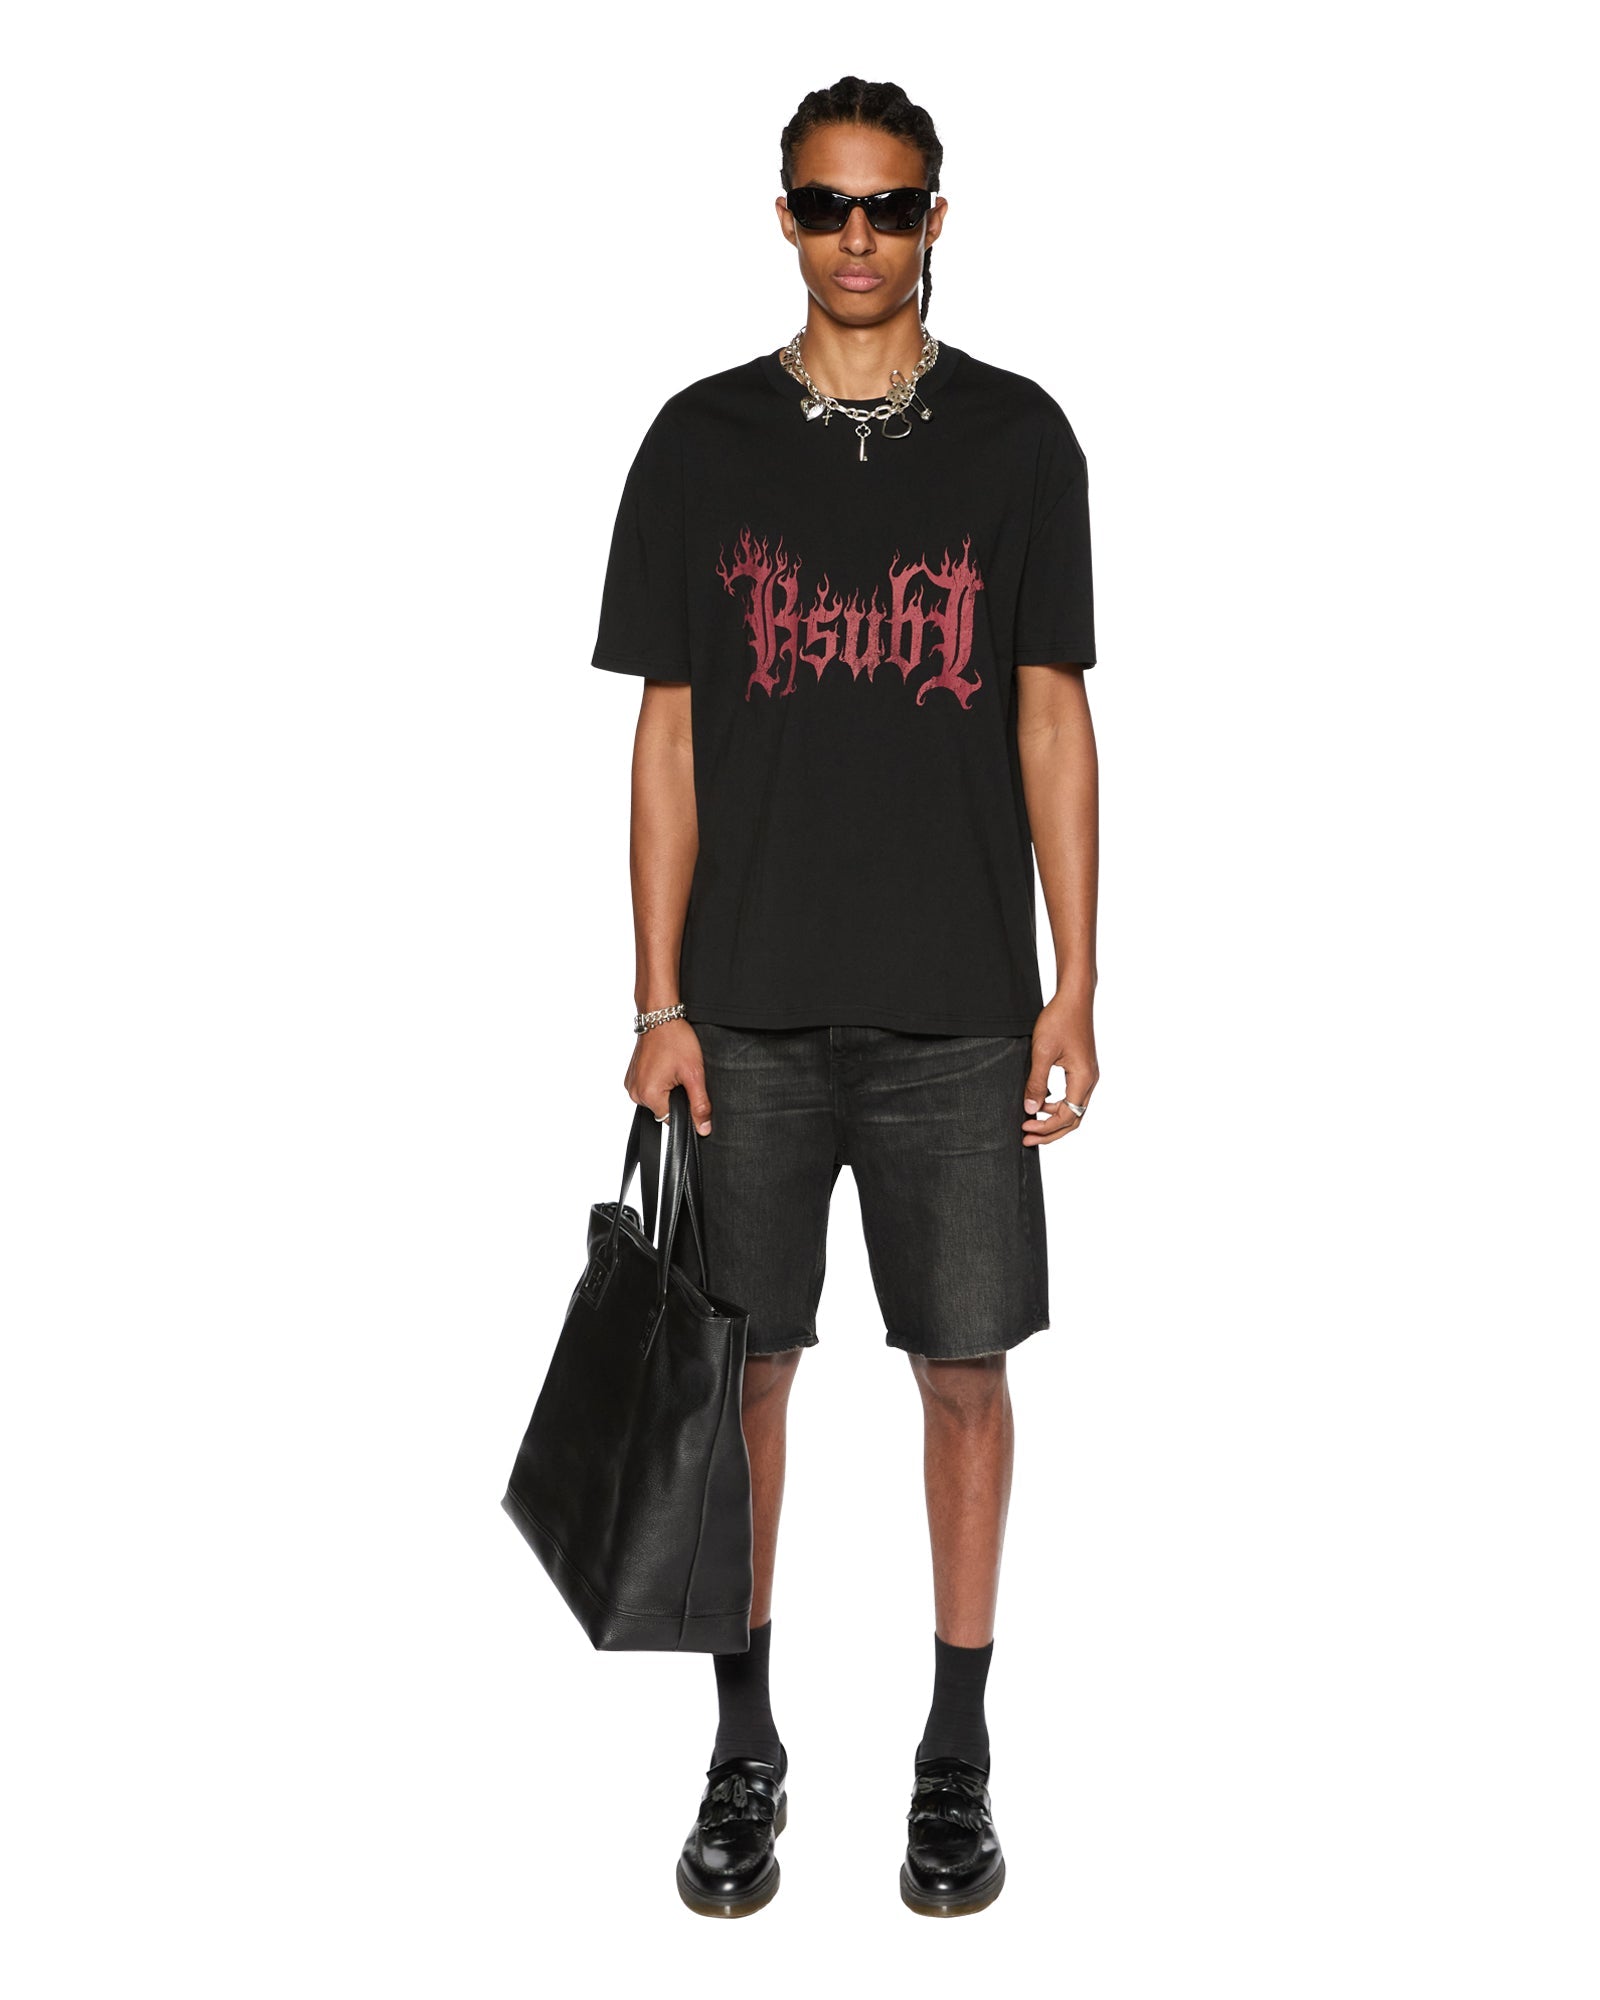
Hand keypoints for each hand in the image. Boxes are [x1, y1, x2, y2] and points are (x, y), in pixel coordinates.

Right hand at [624, 1018, 713, 1134]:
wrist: (660, 1015)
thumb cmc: (675, 1039)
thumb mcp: (694, 1074)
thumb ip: (699, 1104)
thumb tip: (704, 1129)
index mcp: (648, 1095)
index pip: (672, 1118)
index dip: (685, 1106)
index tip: (688, 1087)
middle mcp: (634, 1092)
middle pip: (663, 1109)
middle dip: (675, 1096)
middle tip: (681, 1073)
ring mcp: (630, 1084)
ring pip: (657, 1099)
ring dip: (667, 1088)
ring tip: (671, 1067)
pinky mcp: (631, 1076)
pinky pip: (649, 1088)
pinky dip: (659, 1081)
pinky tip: (664, 1065)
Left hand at [1022, 993, 1098, 1145]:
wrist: (1074, 998)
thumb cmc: (1059, 1020)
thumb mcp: (1042, 1052)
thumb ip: (1037, 1082)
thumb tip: (1031, 1109)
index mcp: (1083, 1079)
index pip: (1066, 1116)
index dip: (1045, 1127)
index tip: (1024, 1127)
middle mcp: (1090, 1080)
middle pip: (1074, 1119)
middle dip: (1050, 1132)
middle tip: (1027, 1138)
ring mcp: (1088, 1075)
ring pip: (1074, 1109)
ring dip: (1054, 1119)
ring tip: (1031, 1121)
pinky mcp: (1083, 1069)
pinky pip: (1073, 1096)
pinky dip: (1058, 1105)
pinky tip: (1041, 1101)